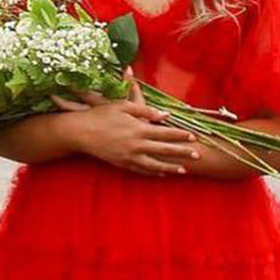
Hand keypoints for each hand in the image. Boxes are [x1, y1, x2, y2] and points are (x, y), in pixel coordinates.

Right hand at [51, 67, 199, 176]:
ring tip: (184, 170)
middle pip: (165, 150)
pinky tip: (162, 173)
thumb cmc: (102, 114)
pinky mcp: (122, 164)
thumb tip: (166, 115)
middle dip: (182, 153)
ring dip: (171, 167)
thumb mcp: (124, 106)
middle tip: (198, 156)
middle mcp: (136, 145)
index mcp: (139, 128)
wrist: (81, 132)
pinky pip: (142, 170)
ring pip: (155, 164)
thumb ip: (146, 111)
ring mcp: (129, 156)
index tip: (194, 137)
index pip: (166, 132)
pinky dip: (153, 172)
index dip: (181, 135)